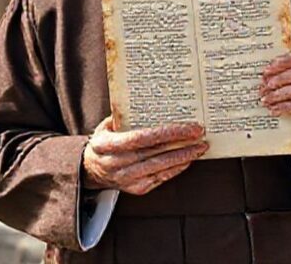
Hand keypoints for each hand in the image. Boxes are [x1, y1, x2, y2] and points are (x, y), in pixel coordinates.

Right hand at [82, 117, 207, 194]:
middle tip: (199, 134)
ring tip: (199, 147)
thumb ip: (124, 116)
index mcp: (106, 145)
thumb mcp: (106, 126)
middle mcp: (115, 164)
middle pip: (154, 153)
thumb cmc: (103, 142)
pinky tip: (188, 159)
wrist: (91, 170)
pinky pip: (160, 179)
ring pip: (160, 168)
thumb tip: (151, 100)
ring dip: (183, 157)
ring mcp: (125, 179)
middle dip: (180, 143)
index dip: (167, 133)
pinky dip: (176, 169)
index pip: (141, 138)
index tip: (187, 127)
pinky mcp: (136, 189)